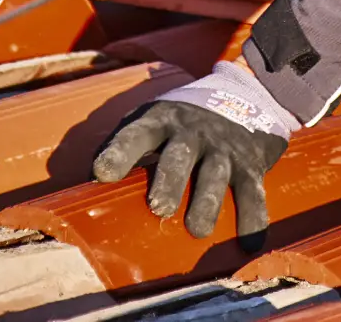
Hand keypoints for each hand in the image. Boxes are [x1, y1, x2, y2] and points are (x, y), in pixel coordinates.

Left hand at [92, 63, 293, 241]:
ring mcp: (223, 147)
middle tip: (159, 208)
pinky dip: (254, 217)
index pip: (135, 134)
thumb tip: (86, 191)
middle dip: (170, 180)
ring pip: (215, 173)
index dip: (119, 152)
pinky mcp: (250, 163)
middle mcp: (192, 131)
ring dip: (207, 201)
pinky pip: (252, 191)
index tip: (101, 173)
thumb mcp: (151, 121)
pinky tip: (249, 244)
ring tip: (197, 230)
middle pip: (179, 154)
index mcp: (160, 120)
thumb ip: (123, 150)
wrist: (244, 96)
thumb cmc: (180, 124)